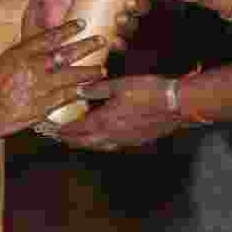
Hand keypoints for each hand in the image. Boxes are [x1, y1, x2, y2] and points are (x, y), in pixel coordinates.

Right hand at [0, 20, 108, 138]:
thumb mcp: (4, 61)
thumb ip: (24, 54)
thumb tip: (43, 49)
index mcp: (22, 53)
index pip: (49, 36)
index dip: (67, 29)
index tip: (81, 23)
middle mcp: (34, 67)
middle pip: (66, 53)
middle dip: (86, 46)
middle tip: (101, 40)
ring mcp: (41, 86)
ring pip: (71, 76)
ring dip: (89, 72)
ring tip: (102, 70)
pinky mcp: (44, 105)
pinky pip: (65, 98)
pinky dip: (77, 94)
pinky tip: (87, 91)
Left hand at [26, 0, 152, 49]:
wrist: (46, 11)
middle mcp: (120, 5)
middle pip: (140, 7)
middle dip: (138, 6)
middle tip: (128, 3)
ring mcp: (113, 23)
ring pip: (132, 25)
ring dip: (130, 23)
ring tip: (119, 20)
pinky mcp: (104, 38)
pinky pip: (118, 43)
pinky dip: (119, 43)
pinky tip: (114, 41)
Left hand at [53, 74, 181, 150]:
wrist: (176, 104)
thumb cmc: (148, 91)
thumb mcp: (120, 84)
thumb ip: (97, 89)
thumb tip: (79, 90)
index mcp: (105, 120)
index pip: (78, 129)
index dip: (65, 131)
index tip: (55, 131)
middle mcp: (112, 135)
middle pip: (86, 142)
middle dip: (73, 141)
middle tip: (62, 139)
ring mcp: (125, 140)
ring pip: (100, 147)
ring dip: (87, 144)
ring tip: (79, 141)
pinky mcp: (137, 141)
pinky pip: (114, 146)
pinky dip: (103, 144)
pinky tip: (104, 139)